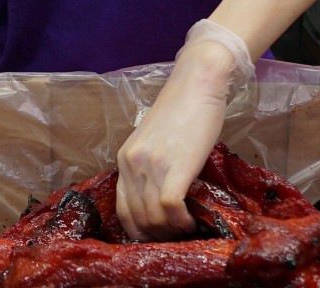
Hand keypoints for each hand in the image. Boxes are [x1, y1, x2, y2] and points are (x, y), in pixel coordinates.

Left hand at [115, 39, 237, 240]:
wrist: (197, 85)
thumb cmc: (183, 110)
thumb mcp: (155, 141)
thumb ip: (150, 166)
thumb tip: (159, 198)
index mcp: (124, 159)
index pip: (122, 209)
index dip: (138, 229)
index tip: (157, 234)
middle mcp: (131, 164)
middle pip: (137, 217)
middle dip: (157, 234)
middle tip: (175, 235)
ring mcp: (151, 166)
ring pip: (153, 217)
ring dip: (170, 230)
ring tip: (184, 228)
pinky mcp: (174, 167)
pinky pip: (170, 208)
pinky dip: (180, 221)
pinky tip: (190, 220)